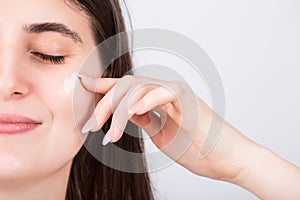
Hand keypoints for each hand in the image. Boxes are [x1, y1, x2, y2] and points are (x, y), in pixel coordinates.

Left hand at [78, 74, 299, 199]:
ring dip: (121, 111)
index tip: (80, 85)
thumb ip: (146, 119)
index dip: (101, 85)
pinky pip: (164, 93)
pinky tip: (134, 112)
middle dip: (104, 103)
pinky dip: (148, 100)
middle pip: (126, 86)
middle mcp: (164, 92)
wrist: (226, 158)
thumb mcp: (162, 134)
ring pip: (139, 88)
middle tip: (90, 124)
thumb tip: (129, 112)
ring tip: (112, 134)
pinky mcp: (188, 101)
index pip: (125, 88)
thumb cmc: (197, 148)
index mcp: (157, 100)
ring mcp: (176, 94)